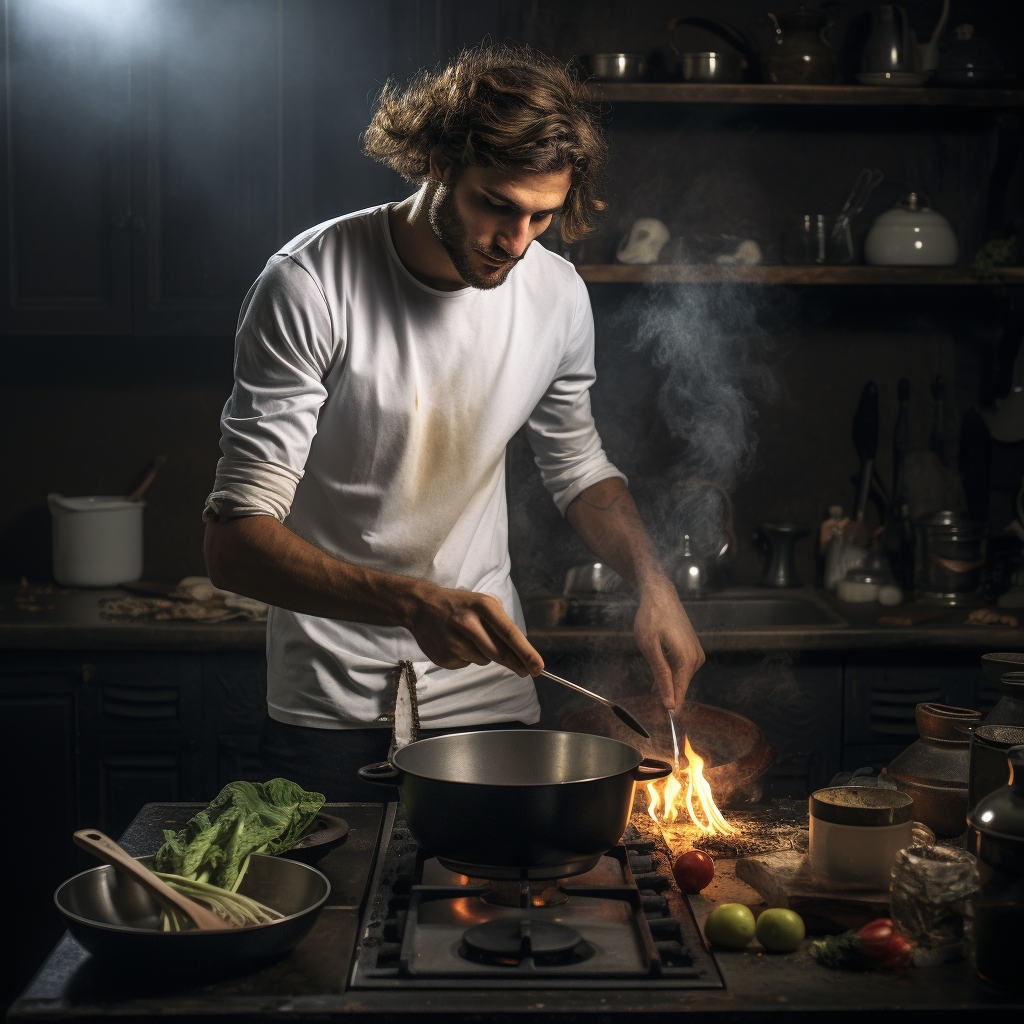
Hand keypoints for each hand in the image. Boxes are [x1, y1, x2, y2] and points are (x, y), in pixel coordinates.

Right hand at [409, 585, 543, 677]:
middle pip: (500, 653)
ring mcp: (456, 642)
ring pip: (485, 660)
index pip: (510, 633)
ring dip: (486, 655)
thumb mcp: (483, 602)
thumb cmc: (460, 605)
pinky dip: (469, 657)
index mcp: (483, 606)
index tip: (539, 666)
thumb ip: (501, 623)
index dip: (526, 652)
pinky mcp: (446, 656)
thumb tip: (521, 651)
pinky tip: (457, 643)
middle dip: (517, 664)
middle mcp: (469, 624)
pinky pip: (468, 663)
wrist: (422, 606)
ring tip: (471, 639)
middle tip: (527, 672)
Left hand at [633, 577, 704, 708]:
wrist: (660, 595)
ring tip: (654, 657)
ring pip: (680, 676)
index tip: (661, 716)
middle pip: (680, 686)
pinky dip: (671, 667)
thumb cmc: (652, 618)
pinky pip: (682, 667)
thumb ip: (661, 676)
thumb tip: (670, 702)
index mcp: (686, 660)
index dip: (670, 705)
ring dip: (667, 676)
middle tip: (649, 683)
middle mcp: (696, 659)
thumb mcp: (650, 648)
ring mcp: (697, 653)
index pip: (680, 693)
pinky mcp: (694, 649)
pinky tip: (661, 655)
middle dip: (665, 688)